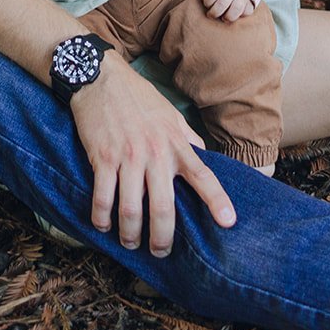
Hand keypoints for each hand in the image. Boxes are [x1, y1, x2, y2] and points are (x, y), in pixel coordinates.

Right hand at [69, 53, 235, 255]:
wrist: (101, 78)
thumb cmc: (138, 98)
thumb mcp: (170, 114)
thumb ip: (188, 139)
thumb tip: (205, 157)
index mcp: (175, 143)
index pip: (203, 175)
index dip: (217, 200)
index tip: (228, 222)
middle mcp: (155, 153)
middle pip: (163, 207)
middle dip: (162, 238)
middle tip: (161, 251)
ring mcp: (127, 157)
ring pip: (131, 209)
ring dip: (130, 234)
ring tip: (131, 243)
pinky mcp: (103, 158)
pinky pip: (103, 198)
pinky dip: (102, 218)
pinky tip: (103, 225)